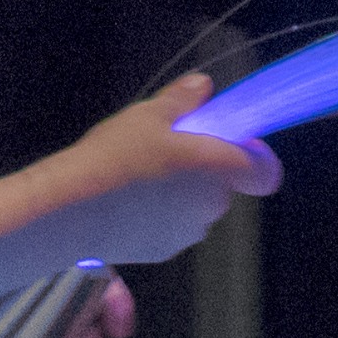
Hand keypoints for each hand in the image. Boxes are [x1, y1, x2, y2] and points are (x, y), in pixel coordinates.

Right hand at [53, 75, 281, 266]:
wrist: (70, 209)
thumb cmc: (116, 154)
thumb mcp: (148, 115)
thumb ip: (183, 100)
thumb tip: (203, 86)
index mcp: (219, 167)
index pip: (266, 171)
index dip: (253, 157)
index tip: (227, 143)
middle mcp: (213, 205)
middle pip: (223, 185)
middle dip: (203, 170)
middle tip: (166, 152)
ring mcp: (189, 233)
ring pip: (196, 208)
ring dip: (180, 195)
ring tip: (140, 179)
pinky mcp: (164, 252)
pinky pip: (172, 228)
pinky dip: (159, 217)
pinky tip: (127, 204)